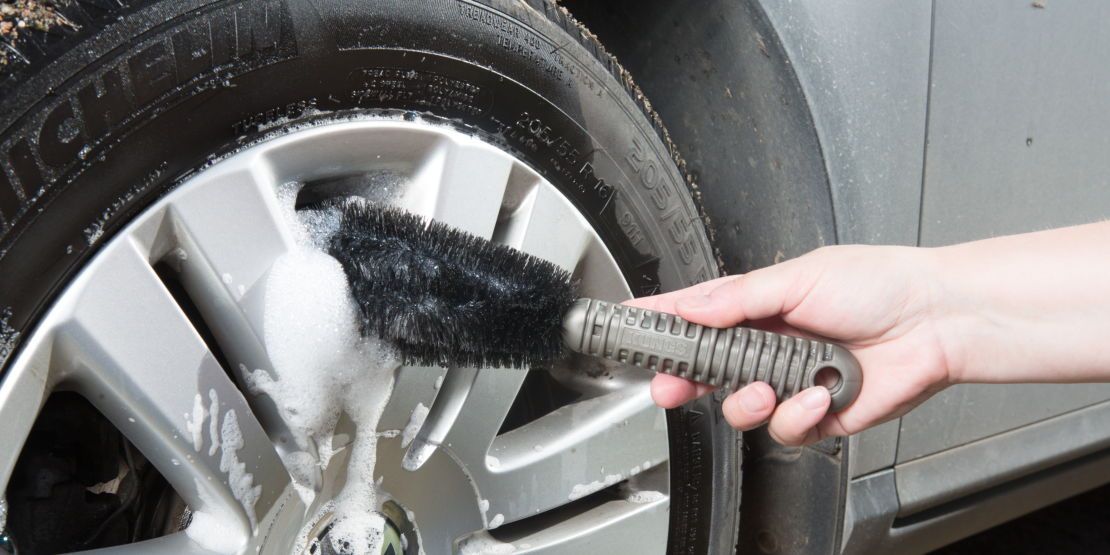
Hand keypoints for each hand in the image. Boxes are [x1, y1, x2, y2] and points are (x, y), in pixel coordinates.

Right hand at [625, 245, 953, 445]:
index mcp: (761, 304)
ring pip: (741, 406)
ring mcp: (791, 380)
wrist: (936, 321)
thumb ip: (739, 298)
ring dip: (751, 398)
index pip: (697, 314)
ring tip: (773, 382)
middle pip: (708, 370)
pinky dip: (800, 411)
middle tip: (670, 384)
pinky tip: (819, 389)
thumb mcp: (800, 276)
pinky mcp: (817, 413)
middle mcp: (771, 344)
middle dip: (684, 380)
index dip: (661, 322)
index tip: (627, 326)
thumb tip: (692, 307)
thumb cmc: (882, 284)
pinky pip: (786, 427)